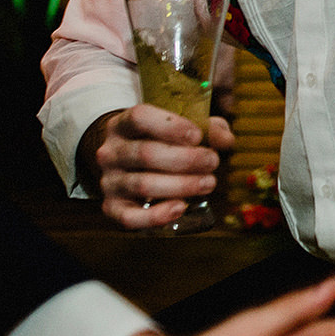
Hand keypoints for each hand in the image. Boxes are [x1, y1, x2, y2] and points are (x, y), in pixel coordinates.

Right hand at [86, 106, 235, 229]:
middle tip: (212, 162)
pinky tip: (180, 208)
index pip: (139, 118)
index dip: (170, 126)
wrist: (126, 163)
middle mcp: (111, 152)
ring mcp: (109, 181)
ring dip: (181, 186)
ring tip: (208, 183)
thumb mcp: (181, 126)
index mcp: (124, 124)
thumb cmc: (161, 140)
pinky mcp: (111, 207)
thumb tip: (225, 140)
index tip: (197, 136)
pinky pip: (129, 217)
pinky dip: (156, 216)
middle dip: (186, 159)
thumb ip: (207, 128)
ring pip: (142, 185)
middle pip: (145, 154)